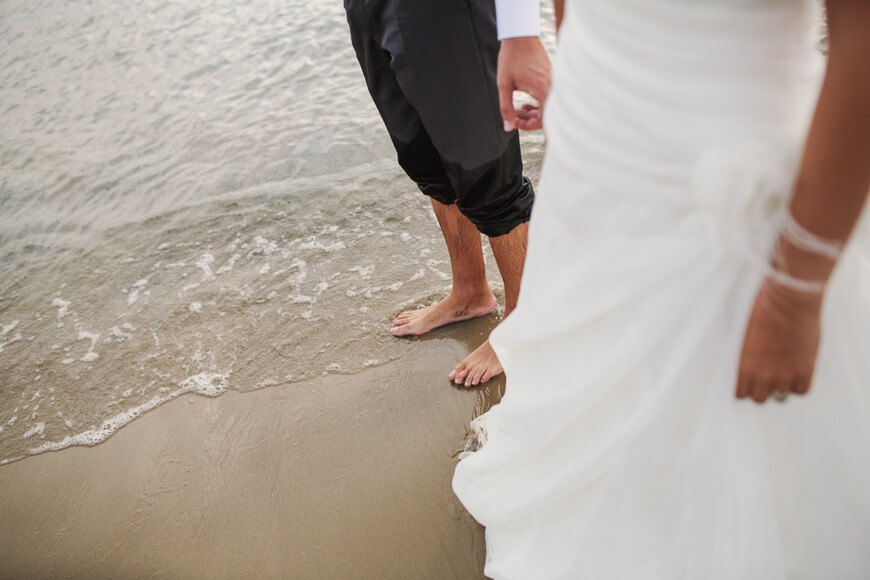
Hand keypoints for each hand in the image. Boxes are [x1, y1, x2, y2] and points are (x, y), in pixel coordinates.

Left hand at [497, 36, 550, 130]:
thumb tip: (508, 126)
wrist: (520, 37)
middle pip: (545, 115)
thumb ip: (506, 108)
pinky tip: (523, 103)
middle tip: (512, 118)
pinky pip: (546, 98)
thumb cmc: (512, 57)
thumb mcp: (504, 85)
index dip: (530, 127)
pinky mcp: (549, 79)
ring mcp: (551, 83)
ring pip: (545, 107)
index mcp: (542, 90)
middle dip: (527, 120)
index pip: (544, 119)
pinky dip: (534, 104)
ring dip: (530, 113)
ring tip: (515, 111)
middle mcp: (551, 87)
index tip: (516, 124)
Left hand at [736, 279, 823, 402]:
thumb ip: (750, 357)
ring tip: (784, 373)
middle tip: (767, 378)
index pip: (740, 394)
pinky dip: (799, 385)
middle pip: (759, 399)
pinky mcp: (804, 370)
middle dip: (762, 390)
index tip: (750, 383)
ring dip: (781, 387)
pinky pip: (801, 391)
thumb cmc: (765, 312)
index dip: (746, 389)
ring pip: (780, 397)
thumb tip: (754, 368)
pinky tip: (798, 372)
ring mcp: (784, 374)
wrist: (789, 302)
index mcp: (744, 366)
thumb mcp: (748, 337)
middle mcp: (762, 375)